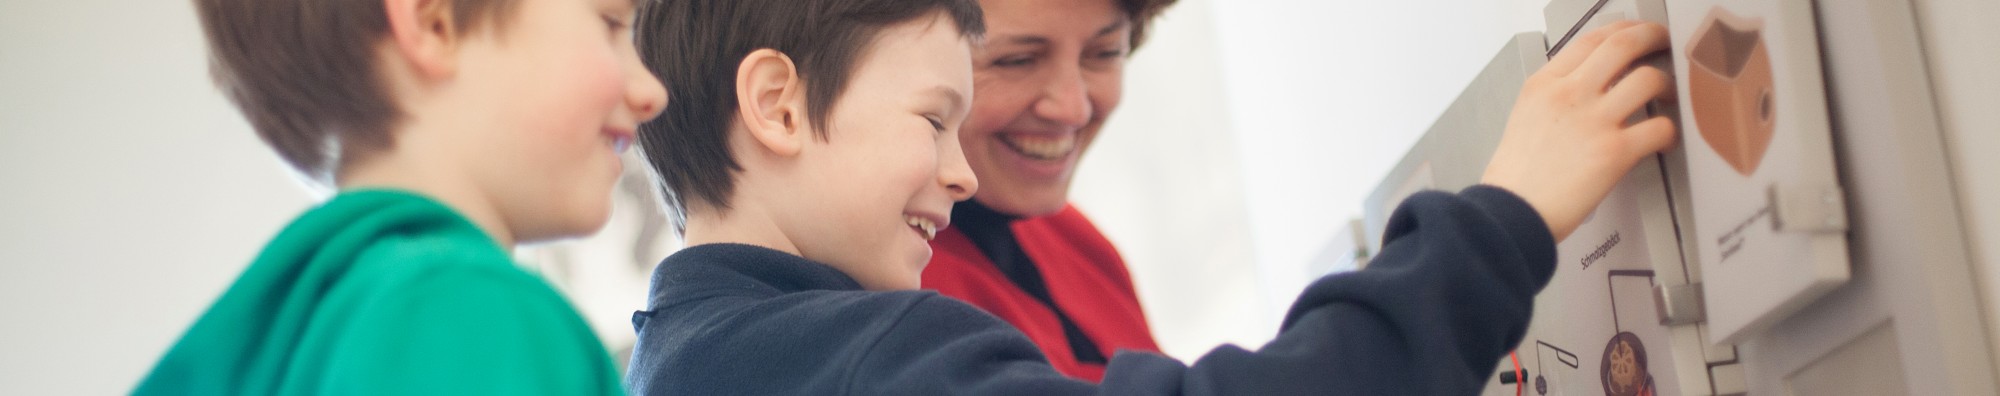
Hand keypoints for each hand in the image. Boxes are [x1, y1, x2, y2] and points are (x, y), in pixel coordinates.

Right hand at [1482, 21, 1678, 241]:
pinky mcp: (1615, 152)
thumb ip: (1554, 97)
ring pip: (1648, 79)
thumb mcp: (1524, 119)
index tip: (1633, 32)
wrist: (1511, 214)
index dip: (1620, 29)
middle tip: (1663, 42)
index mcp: (1543, 86)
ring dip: (1666, 84)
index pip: (1589, 40)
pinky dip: (1669, 131)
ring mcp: (1593, 122)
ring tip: (1667, 97)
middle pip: (1622, 45)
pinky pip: (1660, 127)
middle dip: (1651, 37)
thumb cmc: (1515, 179)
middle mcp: (1569, 96)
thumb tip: (1587, 88)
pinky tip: (1664, 139)